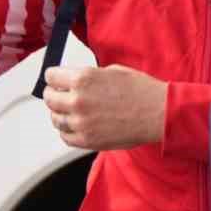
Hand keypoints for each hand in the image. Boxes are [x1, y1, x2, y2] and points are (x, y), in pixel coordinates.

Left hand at [42, 64, 166, 149]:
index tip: (57, 80)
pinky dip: (68, 131)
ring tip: (72, 112)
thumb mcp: (114, 71)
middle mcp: (77, 100)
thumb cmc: (143, 91)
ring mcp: (80, 122)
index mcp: (84, 79)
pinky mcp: (87, 140)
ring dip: (61, 114)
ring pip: (55, 118)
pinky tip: (77, 125)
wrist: (160, 113)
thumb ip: (90, 76)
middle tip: (62, 95)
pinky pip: (65, 136)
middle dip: (55, 95)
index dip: (55, 77)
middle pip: (50, 98)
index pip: (51, 77)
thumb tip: (74, 81)